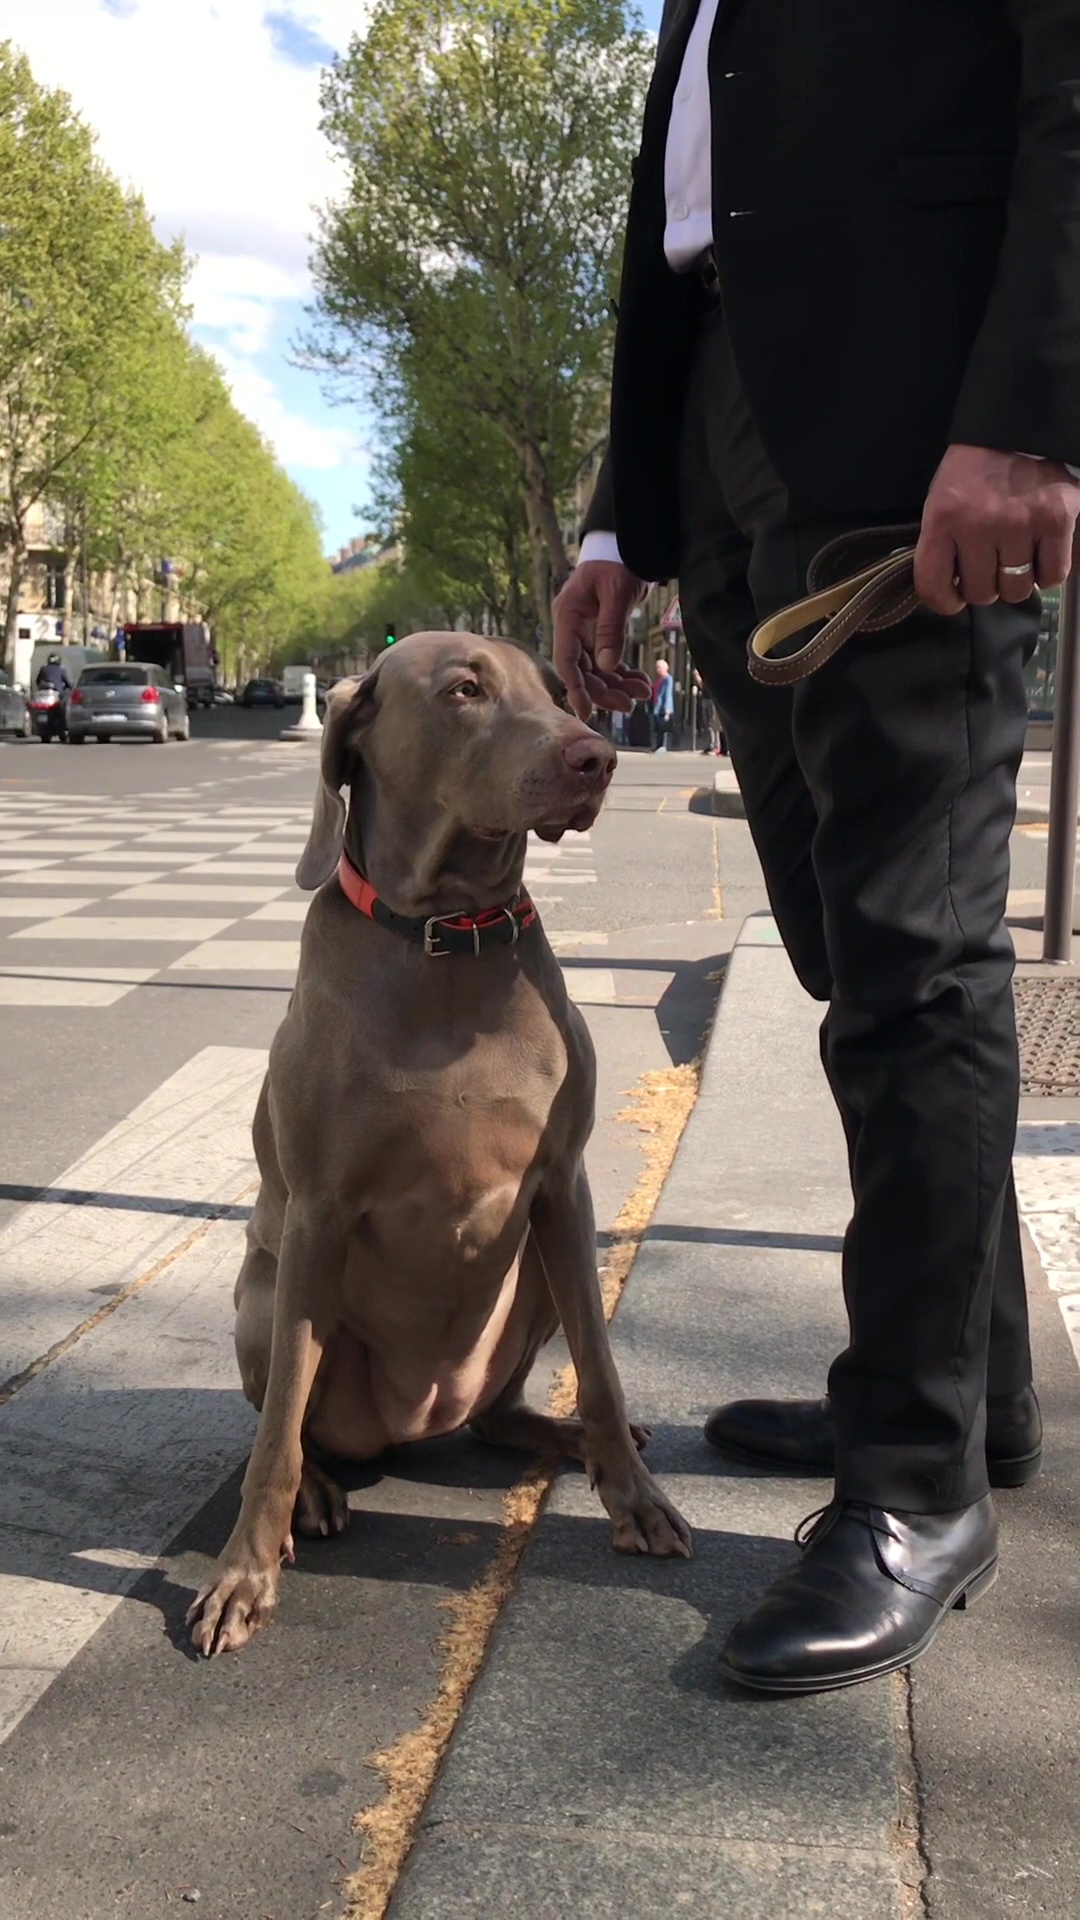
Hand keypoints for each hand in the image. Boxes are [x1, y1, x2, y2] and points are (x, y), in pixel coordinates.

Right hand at [553, 560, 652, 719]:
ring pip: (597, 669)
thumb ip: (611, 630)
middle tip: (630, 705)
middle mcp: (572, 626)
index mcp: (567, 615)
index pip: (566, 659)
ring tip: (644, 692)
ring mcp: (586, 631)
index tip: (585, 711)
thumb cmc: (618, 561)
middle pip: (582, 670)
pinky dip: (624, 673)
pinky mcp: (600, 633)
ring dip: (618, 685)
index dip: (575, 687)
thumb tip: (607, 667)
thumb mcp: (617, 593)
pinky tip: (641, 682)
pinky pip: (609, 660)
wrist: (628, 546)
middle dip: (605, 690)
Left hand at [915, 445, 1079, 615]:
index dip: (944, 601)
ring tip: (1015, 556)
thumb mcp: (941, 502)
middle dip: (984, 584)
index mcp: (944, 517)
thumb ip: (940, 546)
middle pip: (981, 594)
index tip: (953, 596)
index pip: (933, 587)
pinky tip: (1039, 552)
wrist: (1015, 427)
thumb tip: (950, 592)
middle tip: (990, 564)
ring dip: (1016, 580)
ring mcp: (1021, 522)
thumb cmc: (974, 471)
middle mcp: (981, 523)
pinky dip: (1047, 571)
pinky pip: (1053, 574)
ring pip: (1017, 590)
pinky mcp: (1057, 518)